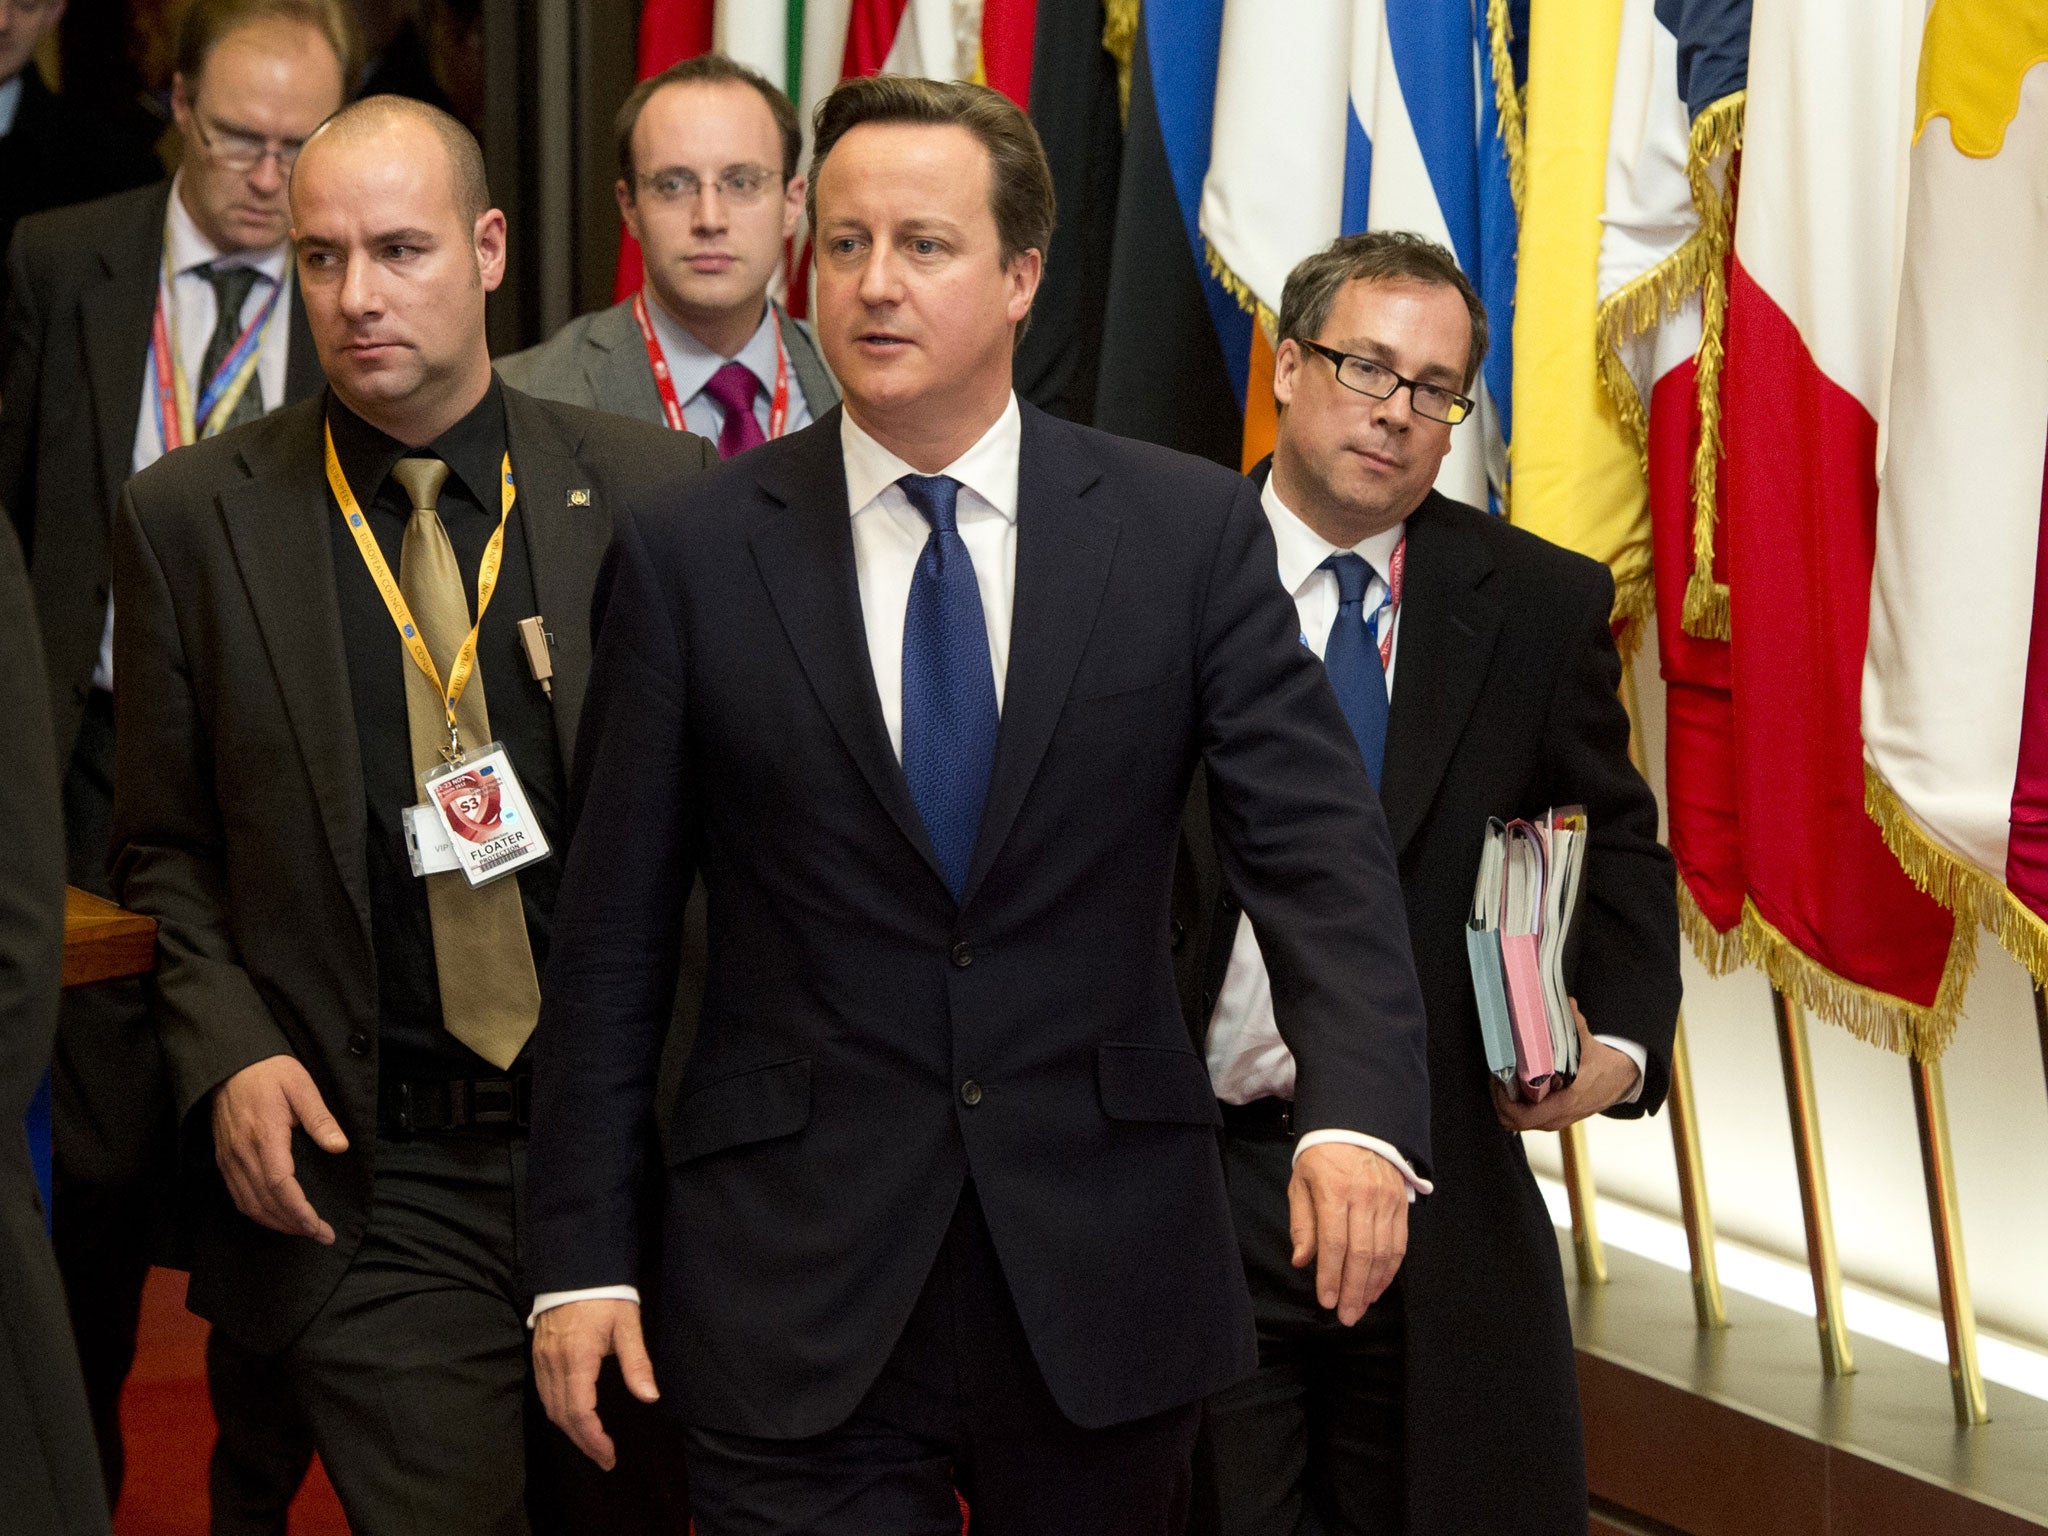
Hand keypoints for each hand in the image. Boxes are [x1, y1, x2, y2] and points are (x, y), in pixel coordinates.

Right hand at [210, 1054, 348, 1243]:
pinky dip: (257, 1212)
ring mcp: (230, 1158)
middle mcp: (243, 1153)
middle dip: (293, 1224)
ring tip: (302, 1230)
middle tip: (320, 1235)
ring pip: (250, 1204)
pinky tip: (274, 1215)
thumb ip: (320, 1119)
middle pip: (266, 1203)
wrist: (229, 1063)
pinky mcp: (225, 1159)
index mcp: (265, 1136)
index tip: (320, 1227)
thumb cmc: (269, 1072)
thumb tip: (339, 1147)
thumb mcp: (302, 1087)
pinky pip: (238, 1195)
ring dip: (275, 1222)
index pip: (281, 1187)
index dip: (301, 1212)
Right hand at [534, 1299, 658, 1469]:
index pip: (579, 1412)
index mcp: (577, 1359)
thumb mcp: (628, 1326)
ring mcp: (541, 1360)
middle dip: (582, 1441)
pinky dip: (558, 1411)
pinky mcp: (537, 1355)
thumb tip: (650, 1397)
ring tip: (592, 1443)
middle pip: (561, 1416)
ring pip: (549, 1407)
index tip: (609, 1455)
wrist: (575, 1267)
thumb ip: (637, 1364)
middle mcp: (553, 1364)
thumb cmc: (606, 1295)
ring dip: (569, 1429)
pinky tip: (574, 1417)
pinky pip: (543, 1392)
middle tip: (604, 1458)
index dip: (593, 1439)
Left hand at [1287, 1141, 1407, 1324]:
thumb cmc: (1322, 1157)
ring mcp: (1387, 1201)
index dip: (1331, 1276)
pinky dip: (1389, 1271)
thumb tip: (1302, 1261)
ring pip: (1384, 1253)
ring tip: (1361, 1308)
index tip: (1326, 1301)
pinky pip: (1399, 1245)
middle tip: (1346, 1317)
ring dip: (1372, 1286)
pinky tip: (1377, 1287)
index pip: (1334, 1242)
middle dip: (1353, 1290)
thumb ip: (1302, 1223)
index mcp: (1335, 1190)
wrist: (1357, 1126)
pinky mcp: (1401, 1205)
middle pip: (1362, 1253)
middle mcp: (1365, 1197)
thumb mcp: (1301, 1183)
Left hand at [1493, 1000, 1640, 1132]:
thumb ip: (1574, 1023)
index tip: (1497, 1081)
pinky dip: (1520, 1107)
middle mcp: (1561, 1115)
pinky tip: (1517, 1088)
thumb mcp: (1588, 1042)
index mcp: (1567, 1101)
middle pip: (1516, 1123)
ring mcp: (1560, 1119)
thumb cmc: (1605, 1063)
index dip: (1503, 1101)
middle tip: (1496, 1080)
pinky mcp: (1559, 1117)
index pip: (1524, 1116)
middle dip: (1500, 1102)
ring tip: (1504, 1083)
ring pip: (1522, 1123)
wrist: (1624, 1077)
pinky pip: (1532, 1120)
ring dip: (1508, 1105)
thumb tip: (1565, 1003)